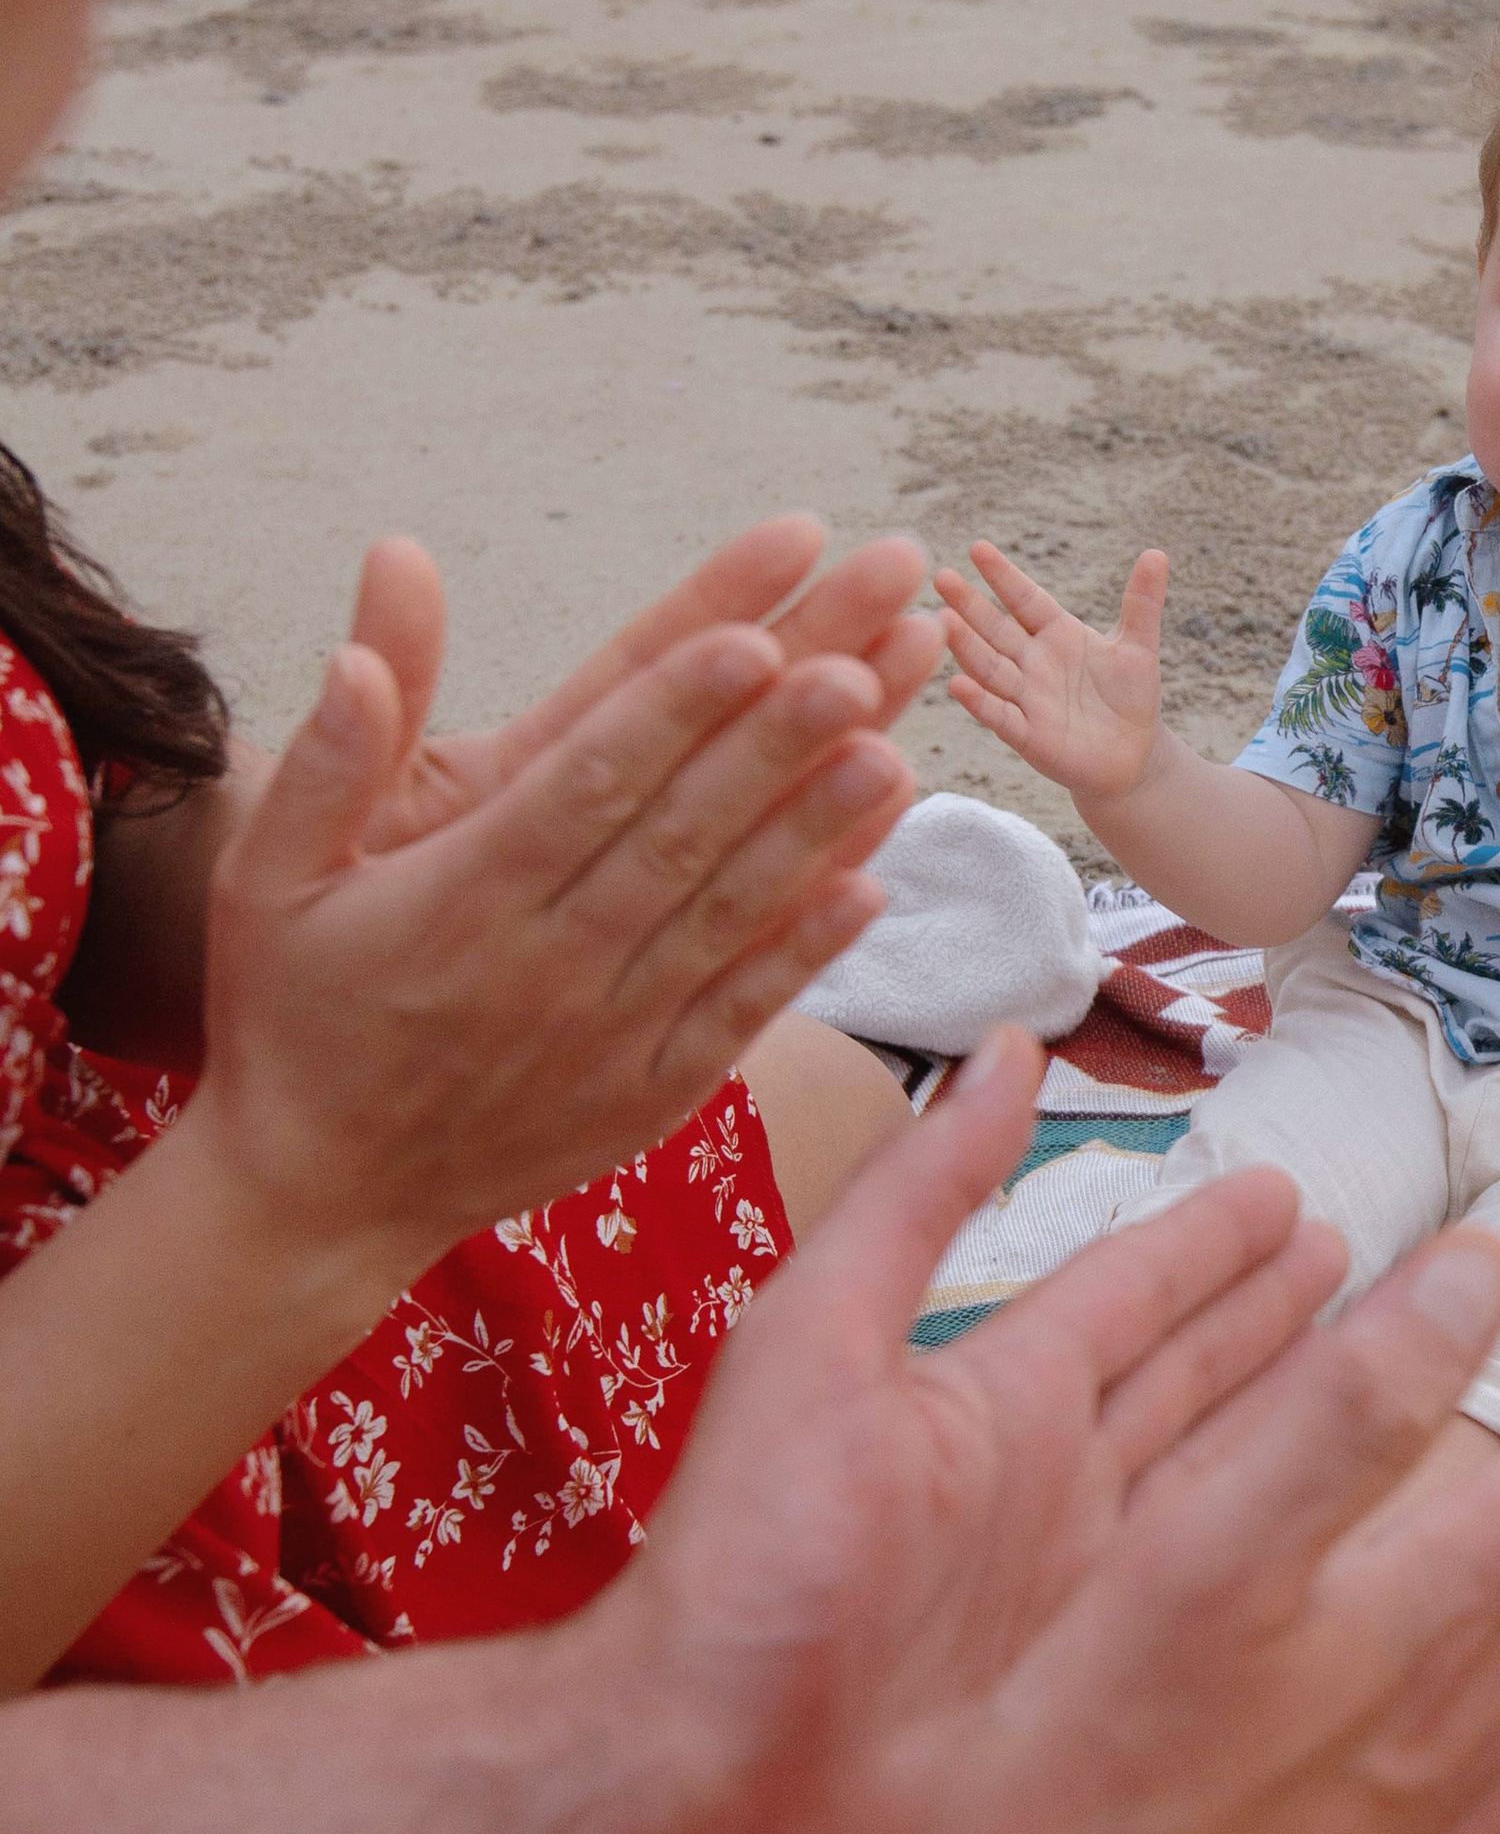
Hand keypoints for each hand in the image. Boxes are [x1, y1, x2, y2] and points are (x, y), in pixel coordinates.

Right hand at [195, 563, 933, 1273]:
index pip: (587, 785)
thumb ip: (326, 762)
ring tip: (897, 747)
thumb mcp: (268, 880)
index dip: (673, 711)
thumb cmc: (293, 1014)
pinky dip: (806, 952)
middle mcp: (544, 966)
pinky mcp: (646, 1093)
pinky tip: (874, 884)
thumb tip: (356, 653)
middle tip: (863, 663)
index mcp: (458, 899)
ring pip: (728, 917)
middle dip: (776, 746)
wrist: (318, 1196)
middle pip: (681, 835)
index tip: (750, 637)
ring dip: (816, 833)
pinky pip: (740, 1013)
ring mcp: (606, 1036)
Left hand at [600, 1029, 1343, 1833]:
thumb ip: (915, 1198)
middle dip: (1274, 1314)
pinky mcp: (1122, 1694)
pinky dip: (1303, 1551)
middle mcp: (1059, 1485)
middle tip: (1360, 1254)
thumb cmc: (752, 1562)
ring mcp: (1098, 1592)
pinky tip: (1380, 1524)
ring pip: (1235, 1477)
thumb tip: (1004, 1047)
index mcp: (992, 1397)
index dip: (1206, 1243)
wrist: (713, 1791)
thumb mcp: (818, 1340)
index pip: (1130, 1292)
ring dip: (1310, 1415)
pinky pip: (1236, 1599)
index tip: (1284, 1190)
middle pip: (1197, 1375)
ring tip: (1398, 1353)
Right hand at [936, 541, 1167, 805]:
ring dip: (967, 647)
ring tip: (944, 622)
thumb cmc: (1131, 697)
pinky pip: (999, 716)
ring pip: (990, 668)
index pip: (1026, 599)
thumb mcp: (1138, 646)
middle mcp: (1033, 663)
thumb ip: (1142, 602)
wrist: (1134, 755)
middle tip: (943, 577)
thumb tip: (1157, 554)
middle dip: (970, 605)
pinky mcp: (1028, 736)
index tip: (978, 548)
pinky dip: (979, 702)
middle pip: (996, 629)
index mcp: (1057, 634)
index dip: (1004, 576)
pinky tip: (957, 684)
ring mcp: (1027, 698)